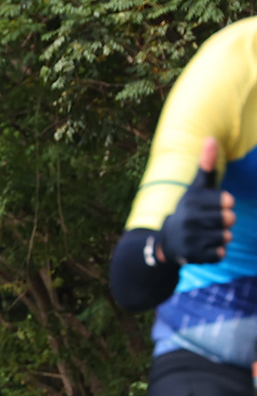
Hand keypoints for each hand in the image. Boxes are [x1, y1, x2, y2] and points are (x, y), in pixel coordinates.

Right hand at [165, 137, 235, 263]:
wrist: (166, 241)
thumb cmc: (190, 210)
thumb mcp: (196, 188)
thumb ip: (206, 165)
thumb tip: (211, 138)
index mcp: (191, 202)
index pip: (228, 202)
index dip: (226, 204)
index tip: (218, 204)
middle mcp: (188, 220)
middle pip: (230, 220)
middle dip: (225, 221)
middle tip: (211, 221)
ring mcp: (189, 239)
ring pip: (227, 237)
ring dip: (222, 237)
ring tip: (207, 234)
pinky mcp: (192, 257)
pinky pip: (220, 254)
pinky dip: (216, 252)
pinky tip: (203, 247)